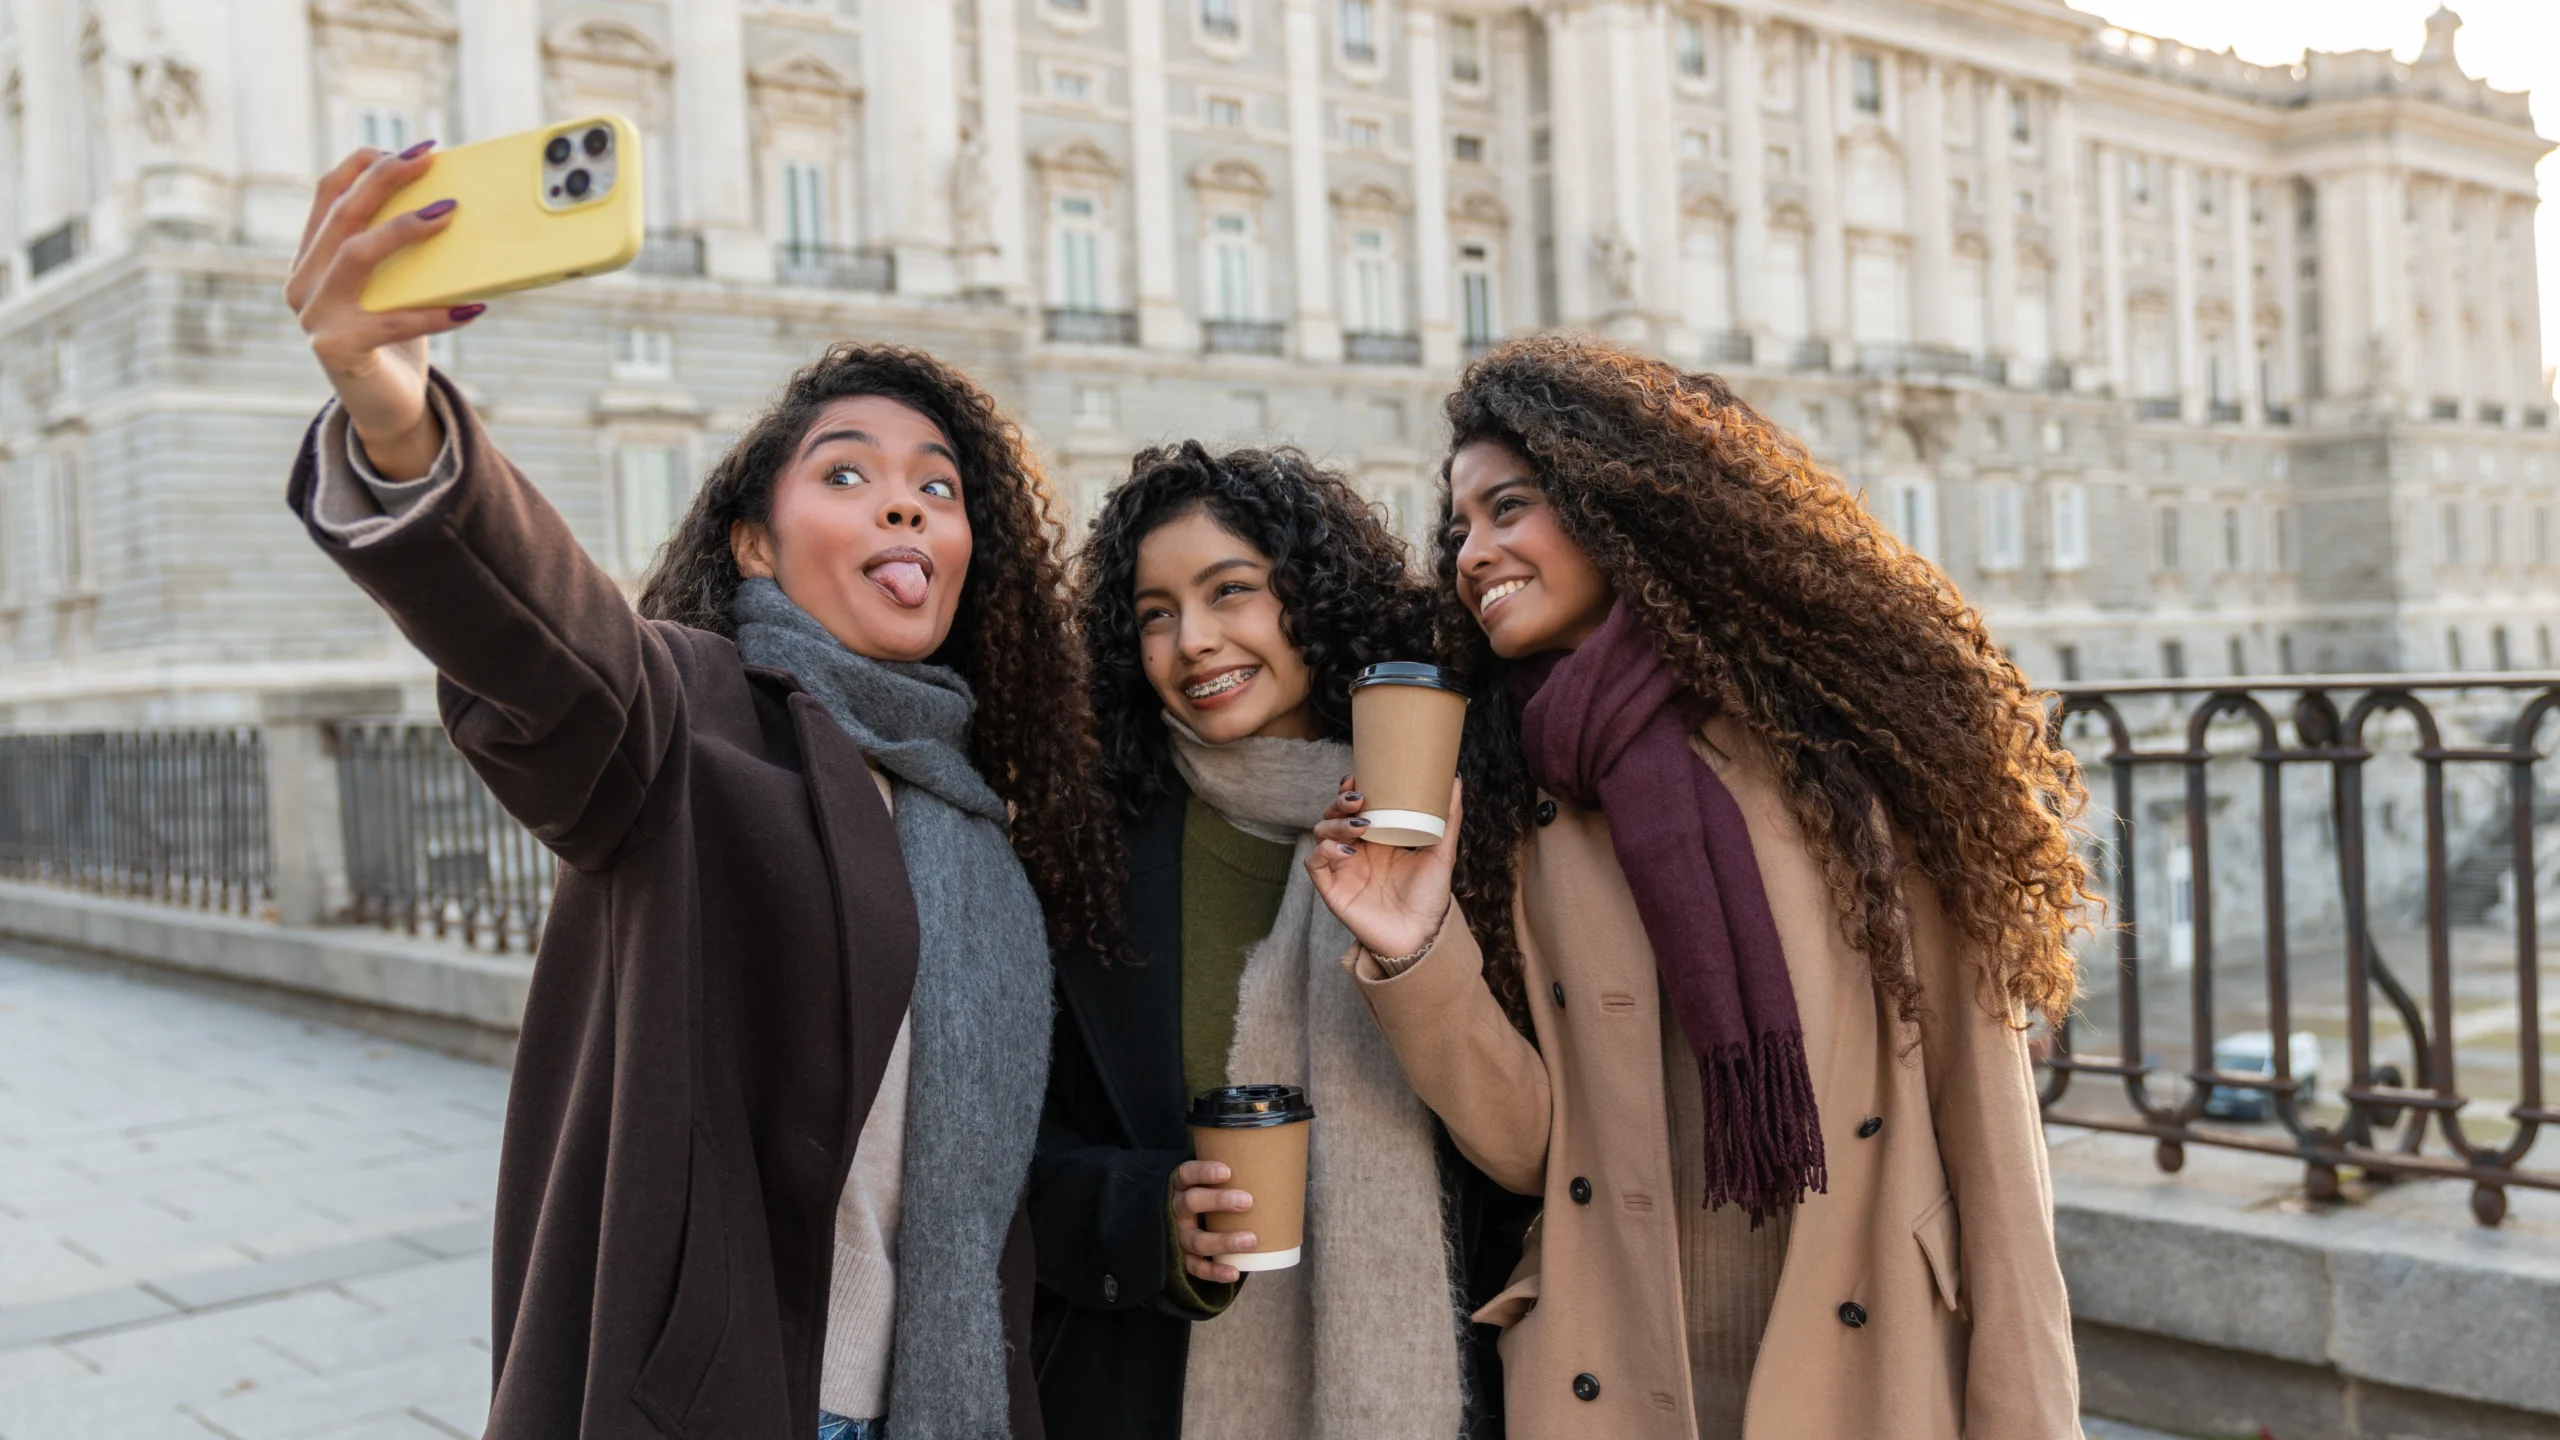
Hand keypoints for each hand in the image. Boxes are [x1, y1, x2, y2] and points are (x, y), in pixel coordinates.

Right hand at [283, 143, 482, 480]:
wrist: (387, 409)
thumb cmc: (398, 339)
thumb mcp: (398, 286)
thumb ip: (405, 251)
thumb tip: (453, 203)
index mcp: (311, 258)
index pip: (328, 194)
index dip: (364, 164)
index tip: (409, 147)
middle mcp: (303, 283)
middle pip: (342, 215)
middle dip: (385, 180)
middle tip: (429, 159)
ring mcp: (314, 316)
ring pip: (355, 255)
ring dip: (403, 230)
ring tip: (449, 215)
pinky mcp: (336, 349)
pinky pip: (391, 321)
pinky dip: (434, 312)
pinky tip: (473, 306)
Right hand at [1172, 1160, 1256, 1284]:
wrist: (1180, 1226)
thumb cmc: (1208, 1197)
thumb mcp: (1207, 1183)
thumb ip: (1229, 1176)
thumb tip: (1274, 1164)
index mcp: (1180, 1186)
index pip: (1186, 1174)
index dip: (1203, 1172)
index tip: (1227, 1172)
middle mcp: (1175, 1210)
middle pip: (1190, 1202)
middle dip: (1218, 1201)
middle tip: (1247, 1201)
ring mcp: (1177, 1236)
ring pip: (1196, 1240)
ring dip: (1223, 1241)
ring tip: (1251, 1240)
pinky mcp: (1181, 1259)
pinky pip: (1196, 1268)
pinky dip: (1214, 1272)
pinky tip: (1234, 1272)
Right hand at [1305, 776, 1458, 958]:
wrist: (1420, 936)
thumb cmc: (1429, 898)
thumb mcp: (1441, 852)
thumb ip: (1448, 818)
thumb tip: (1455, 780)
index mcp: (1376, 839)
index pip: (1353, 807)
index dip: (1349, 790)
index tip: (1358, 778)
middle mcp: (1356, 850)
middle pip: (1333, 816)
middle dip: (1339, 803)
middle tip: (1358, 799)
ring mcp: (1342, 868)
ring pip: (1321, 833)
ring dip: (1335, 824)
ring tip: (1359, 827)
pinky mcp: (1332, 889)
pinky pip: (1314, 862)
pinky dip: (1324, 851)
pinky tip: (1347, 851)